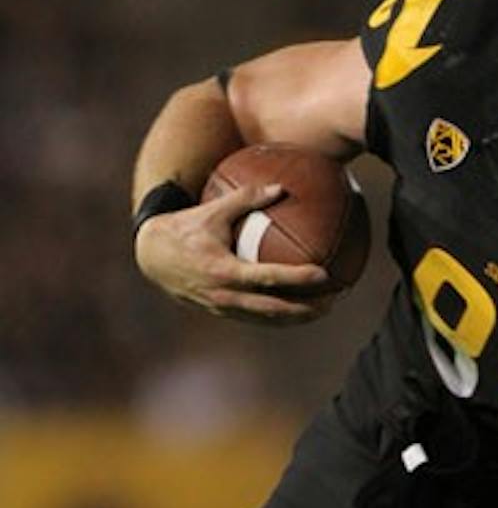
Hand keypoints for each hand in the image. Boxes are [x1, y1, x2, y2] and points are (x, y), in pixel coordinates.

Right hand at [135, 183, 332, 324]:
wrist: (151, 257)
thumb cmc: (184, 229)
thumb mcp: (212, 210)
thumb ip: (246, 198)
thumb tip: (280, 187)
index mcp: (225, 271)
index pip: (270, 278)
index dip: (299, 279)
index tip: (325, 274)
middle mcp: (227, 295)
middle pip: (276, 309)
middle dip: (308, 308)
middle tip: (336, 299)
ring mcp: (225, 308)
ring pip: (269, 320)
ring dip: (299, 317)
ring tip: (325, 309)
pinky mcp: (223, 312)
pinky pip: (258, 318)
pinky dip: (281, 316)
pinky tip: (300, 308)